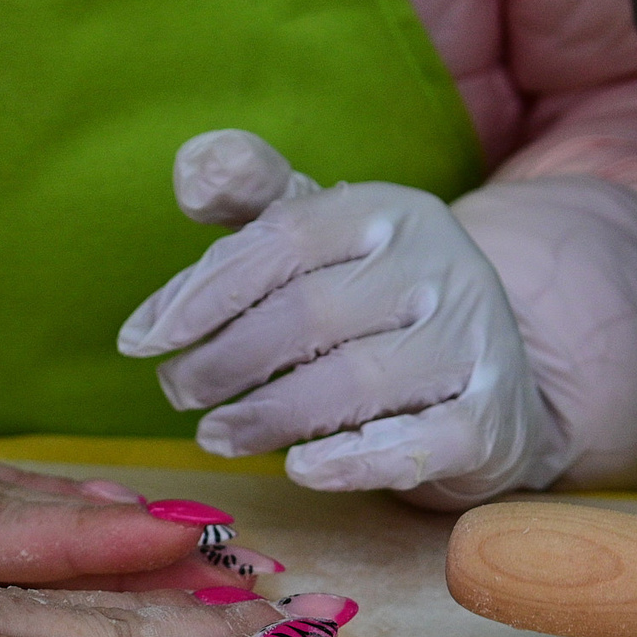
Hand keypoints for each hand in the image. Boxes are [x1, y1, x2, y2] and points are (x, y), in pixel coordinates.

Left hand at [119, 130, 562, 503]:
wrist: (493, 374)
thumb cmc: (376, 304)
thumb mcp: (323, 240)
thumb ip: (254, 200)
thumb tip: (191, 168)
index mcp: (388, 212)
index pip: (283, 239)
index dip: (202, 292)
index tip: (142, 340)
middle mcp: (440, 267)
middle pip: (310, 313)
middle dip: (226, 359)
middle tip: (178, 392)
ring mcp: (473, 344)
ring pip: (356, 381)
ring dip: (270, 415)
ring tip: (215, 435)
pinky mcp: (490, 420)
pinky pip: (418, 444)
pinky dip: (352, 460)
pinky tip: (298, 469)